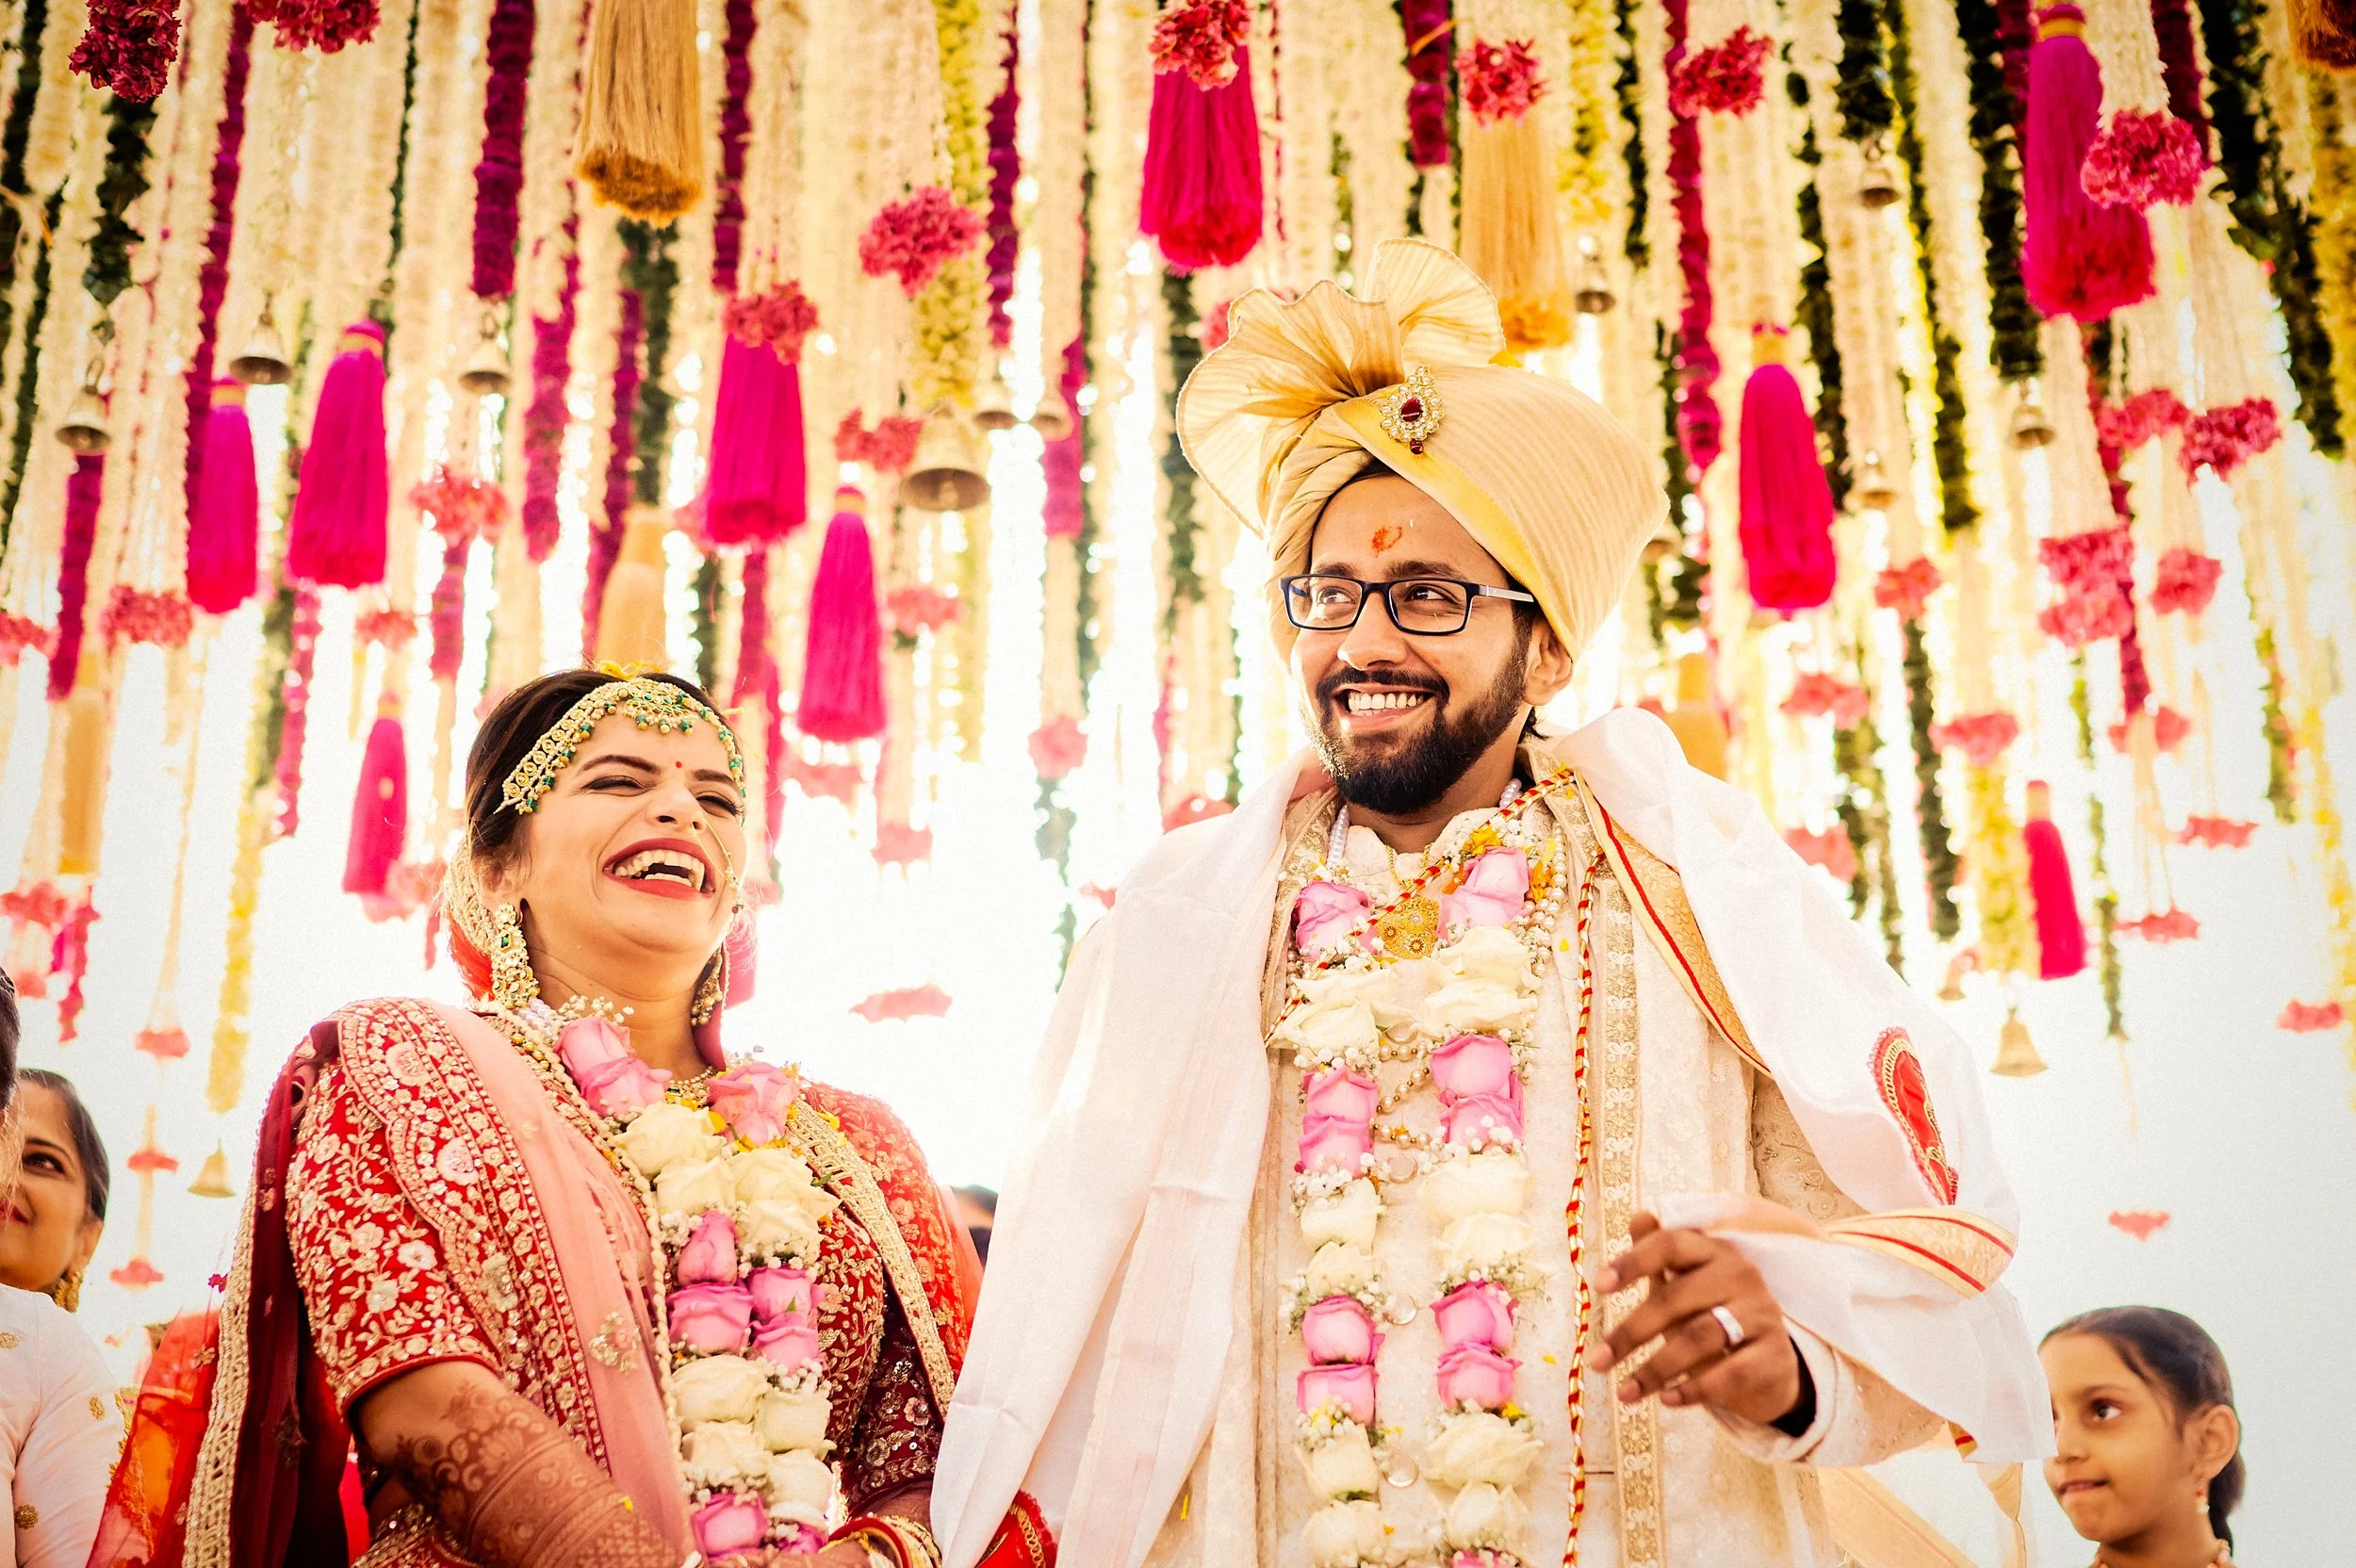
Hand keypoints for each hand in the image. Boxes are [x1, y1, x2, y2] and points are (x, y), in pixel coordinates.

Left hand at [1584, 1211, 1803, 1426]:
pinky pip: (1731, 1373)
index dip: (1634, 1262)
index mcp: (1714, 1252)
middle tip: (1596, 1362)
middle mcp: (1741, 1275)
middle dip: (1631, 1333)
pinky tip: (1666, 1400)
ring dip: (1656, 1369)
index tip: (1599, 1286)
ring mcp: (1763, 1314)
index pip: (1671, 1244)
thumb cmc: (1714, 1316)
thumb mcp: (1684, 1285)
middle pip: (1677, 1298)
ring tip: (1624, 1394)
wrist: (1769, 1365)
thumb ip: (1659, 1255)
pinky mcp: (1776, 1355)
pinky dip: (1695, 1389)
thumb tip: (1639, 1216)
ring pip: (1701, 1337)